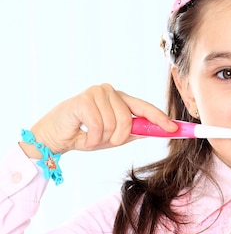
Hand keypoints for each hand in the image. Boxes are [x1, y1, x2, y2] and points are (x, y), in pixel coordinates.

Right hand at [21, 83, 176, 156]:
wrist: (53, 137)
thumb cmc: (84, 135)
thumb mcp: (113, 136)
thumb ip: (133, 132)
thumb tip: (158, 131)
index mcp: (120, 99)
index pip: (145, 107)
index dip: (160, 118)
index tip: (174, 129)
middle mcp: (110, 92)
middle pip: (129, 119)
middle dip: (119, 137)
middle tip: (105, 141)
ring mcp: (97, 92)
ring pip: (114, 124)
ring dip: (103, 138)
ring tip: (91, 137)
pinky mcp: (84, 99)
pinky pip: (100, 125)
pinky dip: (92, 138)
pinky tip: (83, 135)